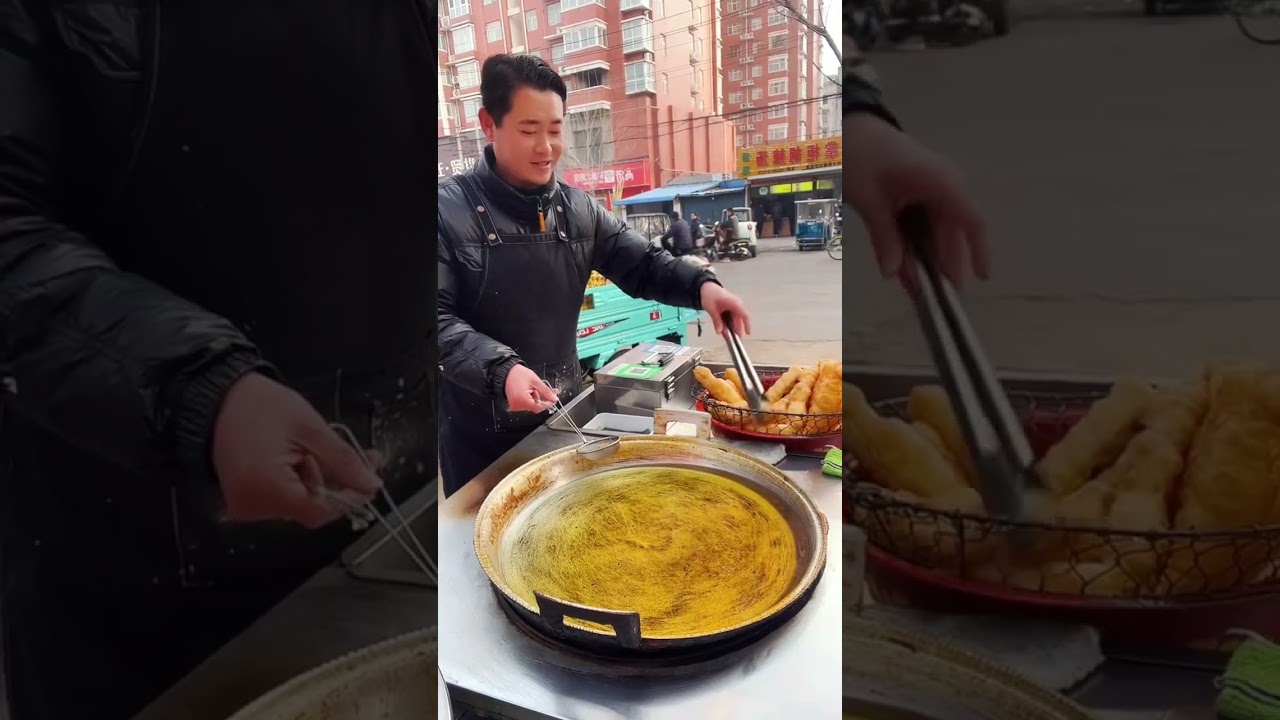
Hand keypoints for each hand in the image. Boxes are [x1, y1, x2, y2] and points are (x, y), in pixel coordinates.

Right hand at [211, 373, 381, 528]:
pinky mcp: (244, 498)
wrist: (217, 396)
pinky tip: (300, 456)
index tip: (370, 481)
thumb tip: (369, 483)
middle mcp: (252, 506)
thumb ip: (343, 460)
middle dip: (337, 484)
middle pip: (311, 508)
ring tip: (314, 448)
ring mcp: (245, 505)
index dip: (351, 498)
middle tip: (358, 458)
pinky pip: (282, 497)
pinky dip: (299, 480)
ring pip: (298, 503)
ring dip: (317, 480)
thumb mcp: (311, 429)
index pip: (322, 511)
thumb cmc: (257, 406)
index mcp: (268, 490)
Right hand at [504, 363, 557, 411]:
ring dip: (537, 397)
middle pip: (535, 406)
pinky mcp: (514, 403)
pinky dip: (531, 397)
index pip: (539, 408)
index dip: (548, 403)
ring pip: (531, 405)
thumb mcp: (535, 381)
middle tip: (549, 390)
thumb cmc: (518, 374)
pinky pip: (526, 403)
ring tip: (535, 387)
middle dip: (543, 398)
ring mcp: (515, 405)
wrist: (506, 371)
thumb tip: (554, 398)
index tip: (554, 398)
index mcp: (522, 401)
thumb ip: (546, 391)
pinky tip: (531, 390)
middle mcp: (517, 406)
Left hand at [701, 283, 751, 335]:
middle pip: (739, 320)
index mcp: (734, 303)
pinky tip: (723, 330)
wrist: (705, 286)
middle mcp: (736, 304)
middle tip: (733, 340)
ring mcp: (733, 306)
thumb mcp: (712, 309)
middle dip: (736, 330)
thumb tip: (720, 332)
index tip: (747, 333)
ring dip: (730, 328)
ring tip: (726, 337)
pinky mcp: (729, 307)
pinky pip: (730, 317)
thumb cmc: (709, 295)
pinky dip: (727, 323)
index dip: (747, 325)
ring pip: (734, 319)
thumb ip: (717, 321)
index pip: (744, 315)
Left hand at [844, 112, 988, 286]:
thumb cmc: (861, 156)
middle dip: (946, 264)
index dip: (979, 252)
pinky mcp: (920, 187)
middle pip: (954, 231)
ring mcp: (934, 185)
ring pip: (938, 228)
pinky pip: (925, 220)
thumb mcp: (870, 200)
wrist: (850, 123)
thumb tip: (894, 275)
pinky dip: (917, 241)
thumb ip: (885, 238)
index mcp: (941, 183)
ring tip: (917, 286)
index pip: (971, 222)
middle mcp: (945, 184)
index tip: (981, 279)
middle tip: (936, 296)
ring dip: (928, 256)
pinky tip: (904, 263)